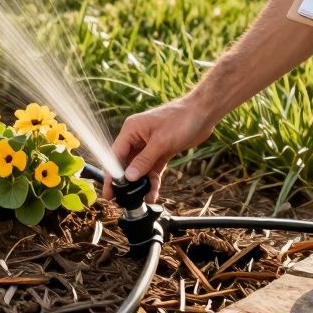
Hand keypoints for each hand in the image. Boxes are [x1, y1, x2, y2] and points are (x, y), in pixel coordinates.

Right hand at [103, 96, 217, 201]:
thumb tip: (129, 177)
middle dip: (125, 182)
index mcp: (131, 130)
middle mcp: (137, 138)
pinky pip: (152, 169)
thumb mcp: (160, 142)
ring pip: (140, 169)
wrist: (203, 113)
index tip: (109, 190)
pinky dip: (152, 181)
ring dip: (141, 184)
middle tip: (119, 199)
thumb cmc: (180, 119)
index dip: (112, 173)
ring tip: (142, 199)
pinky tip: (153, 193)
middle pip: (126, 163)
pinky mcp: (161, 151)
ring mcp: (149, 145)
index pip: (116, 154)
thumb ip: (144, 160)